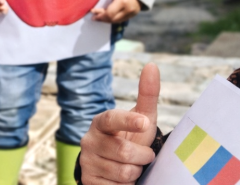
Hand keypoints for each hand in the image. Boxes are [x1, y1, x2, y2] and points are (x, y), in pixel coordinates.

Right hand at [79, 64, 160, 184]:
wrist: (113, 166)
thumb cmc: (131, 137)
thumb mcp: (142, 117)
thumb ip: (147, 93)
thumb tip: (152, 65)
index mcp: (101, 122)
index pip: (112, 119)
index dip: (128, 121)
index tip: (144, 122)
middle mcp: (89, 140)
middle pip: (124, 152)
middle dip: (142, 157)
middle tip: (143, 156)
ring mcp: (87, 161)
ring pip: (124, 172)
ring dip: (135, 172)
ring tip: (131, 166)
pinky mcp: (89, 180)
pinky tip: (121, 178)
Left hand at [90, 0, 141, 23]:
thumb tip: (96, 5)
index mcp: (122, 1)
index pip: (109, 13)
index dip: (100, 14)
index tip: (92, 12)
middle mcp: (128, 9)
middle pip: (112, 19)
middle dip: (102, 18)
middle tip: (95, 17)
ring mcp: (132, 13)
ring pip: (116, 21)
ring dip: (107, 20)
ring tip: (100, 17)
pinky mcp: (134, 15)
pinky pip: (121, 20)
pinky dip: (114, 19)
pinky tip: (108, 17)